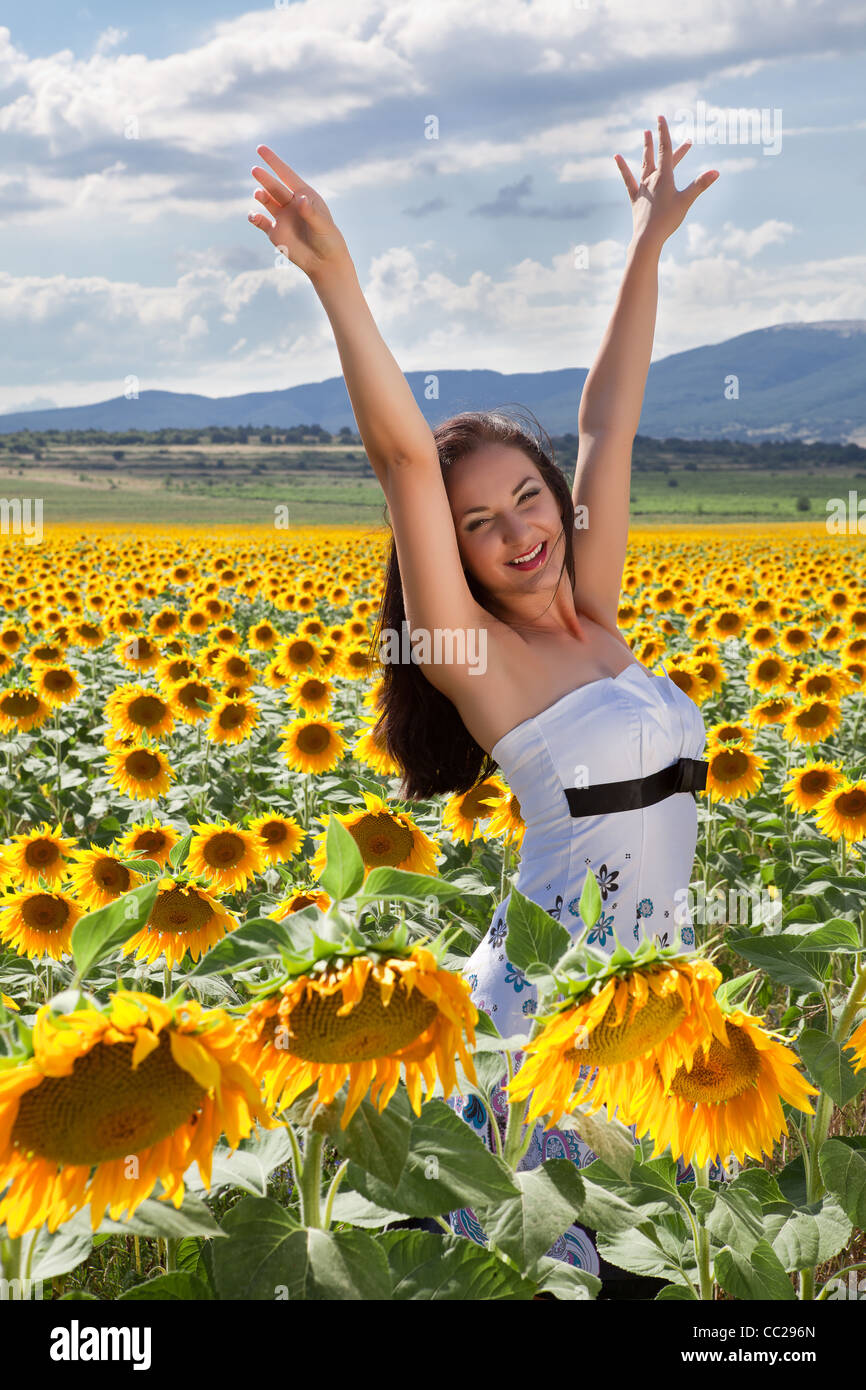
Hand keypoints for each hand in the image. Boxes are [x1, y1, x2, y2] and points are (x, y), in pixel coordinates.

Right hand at [248, 146, 351, 278]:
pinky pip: (261, 223)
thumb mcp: (321, 225)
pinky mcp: (275, 233)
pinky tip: (253, 216)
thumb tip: (300, 199)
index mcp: (304, 195)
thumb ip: (310, 212)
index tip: (260, 148)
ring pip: (267, 201)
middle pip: (275, 187)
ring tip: (258, 194)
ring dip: (261, 196)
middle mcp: (291, 204)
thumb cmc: (328, 240)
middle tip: (255, 170)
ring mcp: (282, 218)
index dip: (273, 161)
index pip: (286, 175)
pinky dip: (255, 219)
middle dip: (265, 178)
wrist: (324, 262)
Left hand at [614, 114, 718, 248]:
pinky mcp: (635, 198)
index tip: (660, 117)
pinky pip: (628, 180)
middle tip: (661, 125)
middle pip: (658, 155)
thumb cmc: (667, 220)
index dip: (663, 132)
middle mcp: (651, 179)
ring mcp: (642, 188)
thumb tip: (716, 171)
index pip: (665, 149)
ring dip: (647, 148)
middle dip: (662, 140)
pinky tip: (617, 157)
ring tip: (646, 134)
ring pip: (645, 164)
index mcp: (664, 177)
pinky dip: (623, 168)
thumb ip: (700, 185)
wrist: (647, 238)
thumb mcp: (686, 201)